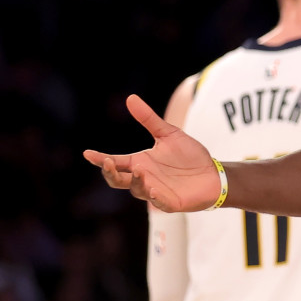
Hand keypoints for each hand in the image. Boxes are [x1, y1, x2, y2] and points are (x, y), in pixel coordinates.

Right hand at [83, 94, 221, 212]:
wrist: (213, 174)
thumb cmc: (190, 156)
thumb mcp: (168, 134)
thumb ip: (149, 119)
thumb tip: (131, 98)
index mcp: (140, 162)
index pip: (115, 162)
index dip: (100, 159)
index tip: (87, 153)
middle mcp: (144, 178)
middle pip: (117, 180)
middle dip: (110, 173)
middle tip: (108, 162)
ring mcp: (155, 192)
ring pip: (137, 190)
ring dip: (136, 181)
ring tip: (140, 170)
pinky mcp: (170, 202)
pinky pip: (159, 202)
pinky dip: (155, 198)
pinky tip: (154, 190)